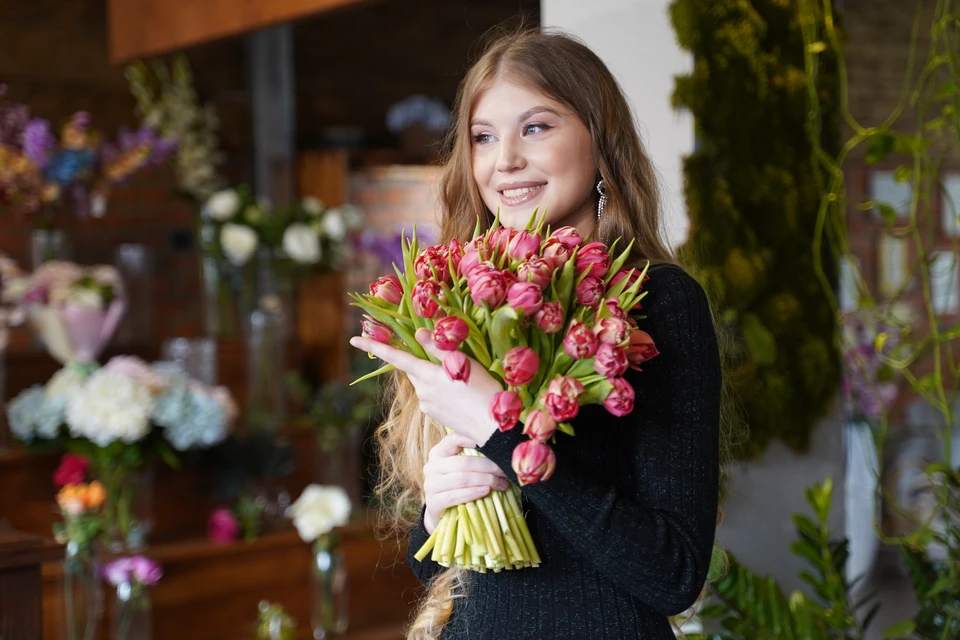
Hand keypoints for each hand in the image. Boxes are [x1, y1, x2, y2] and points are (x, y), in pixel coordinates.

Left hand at [349, 327, 501, 445]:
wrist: (492, 428)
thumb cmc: (482, 390)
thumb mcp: (462, 363)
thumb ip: (438, 347)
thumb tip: (417, 333)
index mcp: (427, 374)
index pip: (396, 357)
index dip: (374, 346)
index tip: (354, 338)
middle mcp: (421, 391)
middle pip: (415, 368)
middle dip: (424, 362)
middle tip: (450, 362)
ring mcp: (427, 405)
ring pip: (424, 383)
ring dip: (435, 378)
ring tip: (462, 382)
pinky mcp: (434, 416)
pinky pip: (432, 397)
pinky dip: (442, 392)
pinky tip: (460, 396)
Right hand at [422, 433, 508, 533]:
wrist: (440, 513)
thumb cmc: (456, 486)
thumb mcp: (460, 469)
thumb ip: (472, 457)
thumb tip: (499, 451)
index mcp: (438, 453)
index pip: (453, 439)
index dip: (470, 438)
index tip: (489, 442)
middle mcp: (432, 466)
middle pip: (463, 463)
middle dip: (488, 467)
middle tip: (504, 472)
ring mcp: (431, 485)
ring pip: (462, 479)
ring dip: (485, 481)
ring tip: (501, 484)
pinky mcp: (433, 503)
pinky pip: (455, 496)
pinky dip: (473, 493)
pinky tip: (486, 491)